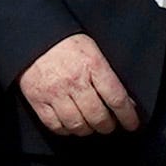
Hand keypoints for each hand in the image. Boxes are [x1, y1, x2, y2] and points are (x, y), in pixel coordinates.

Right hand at [16, 33, 137, 136]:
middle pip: (98, 116)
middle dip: (107, 126)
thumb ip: (108, 75)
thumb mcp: (92, 50)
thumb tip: (126, 101)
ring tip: (90, 125)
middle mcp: (74, 80)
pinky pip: (55, 125)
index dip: (128, 116)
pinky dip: (66, 130)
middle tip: (109, 125)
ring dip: (88, 129)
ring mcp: (55, 92)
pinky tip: (71, 124)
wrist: (32, 35)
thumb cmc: (64, 42)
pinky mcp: (37, 99)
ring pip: (77, 125)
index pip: (116, 98)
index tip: (132, 124)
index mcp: (92, 64)